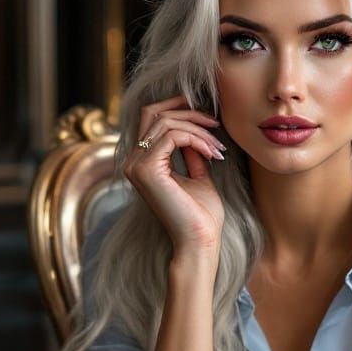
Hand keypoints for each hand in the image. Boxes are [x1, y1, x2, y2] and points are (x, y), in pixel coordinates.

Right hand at [126, 93, 227, 257]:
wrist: (200, 241)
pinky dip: (197, 139)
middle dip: (189, 112)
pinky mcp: (147, 169)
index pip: (152, 118)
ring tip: (218, 148)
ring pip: (165, 121)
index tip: (210, 119)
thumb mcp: (198, 176)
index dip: (179, 108)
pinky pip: (173, 136)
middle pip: (154, 112)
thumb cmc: (201, 216)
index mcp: (142, 162)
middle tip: (216, 123)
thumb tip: (195, 130)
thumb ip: (192, 154)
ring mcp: (137, 165)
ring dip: (198, 129)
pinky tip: (212, 154)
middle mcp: (133, 162)